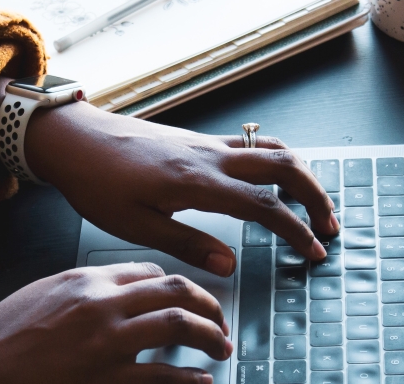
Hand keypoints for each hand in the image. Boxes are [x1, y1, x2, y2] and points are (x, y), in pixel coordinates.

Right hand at [0, 263, 230, 383]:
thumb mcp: (39, 296)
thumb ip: (80, 290)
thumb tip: (113, 291)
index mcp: (84, 280)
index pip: (148, 271)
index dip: (176, 285)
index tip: (186, 298)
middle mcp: (101, 305)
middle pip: (174, 291)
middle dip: (208, 304)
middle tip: (219, 320)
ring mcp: (107, 343)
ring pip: (179, 325)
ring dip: (210, 336)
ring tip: (219, 347)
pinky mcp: (107, 380)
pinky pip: (163, 376)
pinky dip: (190, 379)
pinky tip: (200, 381)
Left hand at [25, 101, 339, 276]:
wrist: (75, 139)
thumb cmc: (97, 182)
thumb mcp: (136, 226)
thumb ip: (187, 245)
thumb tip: (230, 265)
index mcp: (197, 182)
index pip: (264, 205)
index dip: (295, 230)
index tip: (313, 251)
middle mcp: (209, 156)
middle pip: (284, 166)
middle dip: (315, 195)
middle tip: (328, 226)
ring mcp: (206, 143)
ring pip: (271, 149)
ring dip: (301, 174)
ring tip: (312, 203)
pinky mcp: (198, 140)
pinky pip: (251, 144)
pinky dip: (276, 160)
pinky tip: (275, 179)